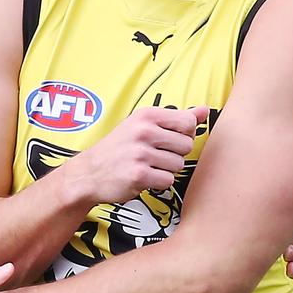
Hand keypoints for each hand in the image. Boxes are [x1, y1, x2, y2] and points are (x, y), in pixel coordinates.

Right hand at [65, 105, 208, 205]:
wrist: (89, 172)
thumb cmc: (118, 148)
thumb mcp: (142, 125)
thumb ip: (176, 118)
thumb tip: (204, 110)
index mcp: (146, 115)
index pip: (188, 122)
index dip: (183, 134)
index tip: (167, 139)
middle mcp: (143, 131)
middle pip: (186, 145)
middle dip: (174, 154)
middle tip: (153, 155)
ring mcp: (140, 153)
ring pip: (178, 165)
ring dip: (165, 169)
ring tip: (146, 166)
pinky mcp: (139, 175)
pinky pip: (168, 180)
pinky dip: (158, 182)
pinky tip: (142, 177)